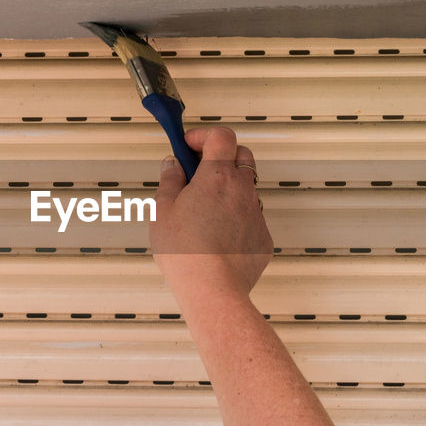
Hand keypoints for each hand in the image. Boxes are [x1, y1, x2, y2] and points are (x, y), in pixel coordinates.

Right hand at [151, 127, 272, 302]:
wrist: (213, 291)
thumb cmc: (185, 253)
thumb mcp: (162, 211)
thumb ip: (169, 181)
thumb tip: (172, 165)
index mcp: (217, 177)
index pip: (221, 136)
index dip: (204, 135)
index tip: (189, 144)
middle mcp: (242, 191)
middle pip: (242, 156)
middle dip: (222, 156)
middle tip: (199, 171)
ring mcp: (256, 214)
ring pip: (247, 189)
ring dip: (229, 190)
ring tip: (204, 210)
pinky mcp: (263, 238)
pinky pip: (251, 218)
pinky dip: (236, 219)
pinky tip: (217, 237)